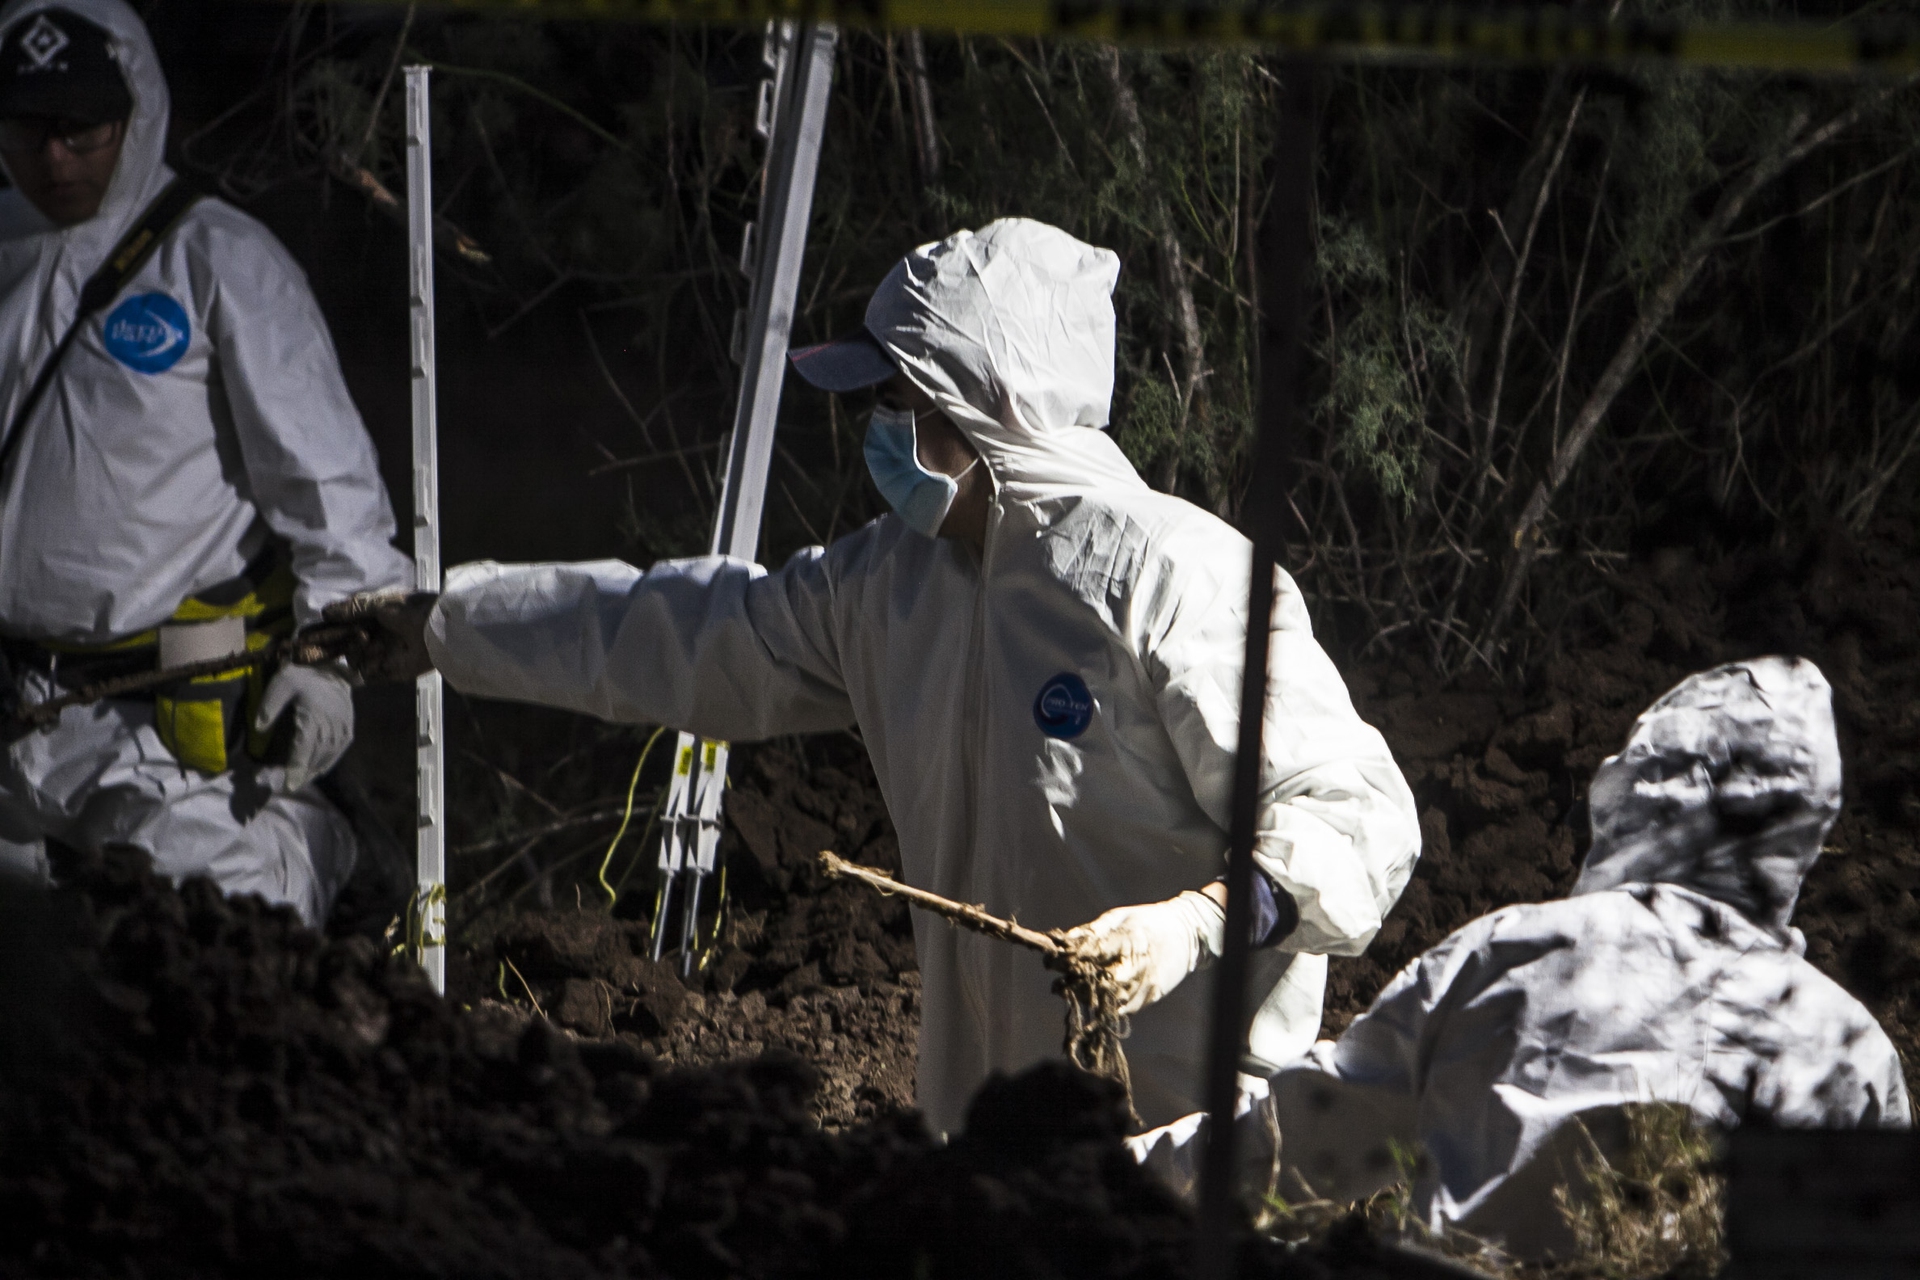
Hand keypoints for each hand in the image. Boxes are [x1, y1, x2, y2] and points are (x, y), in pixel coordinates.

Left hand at [255, 663, 354, 791]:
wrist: (334, 673)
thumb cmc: (305, 678)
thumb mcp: (282, 682)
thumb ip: (270, 705)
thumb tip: (259, 729)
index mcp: (313, 714)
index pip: (304, 747)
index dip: (296, 767)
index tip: (289, 785)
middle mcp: (330, 725)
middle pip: (315, 756)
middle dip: (301, 773)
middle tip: (287, 787)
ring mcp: (342, 729)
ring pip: (327, 756)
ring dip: (313, 771)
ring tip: (300, 781)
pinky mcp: (348, 731)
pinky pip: (338, 752)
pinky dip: (327, 764)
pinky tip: (317, 771)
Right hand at [323, 589, 438, 682]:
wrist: (436, 629)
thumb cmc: (411, 611)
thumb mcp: (379, 603)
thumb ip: (353, 608)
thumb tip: (325, 612)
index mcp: (374, 620)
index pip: (345, 629)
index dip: (331, 632)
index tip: (313, 634)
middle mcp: (376, 638)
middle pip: (346, 648)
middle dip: (342, 646)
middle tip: (350, 641)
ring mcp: (383, 655)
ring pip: (355, 662)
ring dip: (360, 655)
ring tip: (376, 646)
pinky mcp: (392, 672)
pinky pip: (369, 676)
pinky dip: (370, 668)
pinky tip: (380, 659)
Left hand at [1057, 889, 1225, 1015]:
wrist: (1188, 933)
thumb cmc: (1147, 921)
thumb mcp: (1118, 917)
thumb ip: (1090, 931)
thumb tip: (1062, 942)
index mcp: (1130, 938)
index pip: (1094, 952)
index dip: (1069, 958)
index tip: (1050, 961)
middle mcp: (1138, 963)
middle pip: (1099, 981)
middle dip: (1074, 984)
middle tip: (1056, 984)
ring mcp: (1146, 983)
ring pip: (1109, 1000)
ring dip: (1085, 998)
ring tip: (1068, 991)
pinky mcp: (1151, 996)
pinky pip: (1123, 1009)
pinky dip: (1104, 1006)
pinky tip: (1090, 1000)